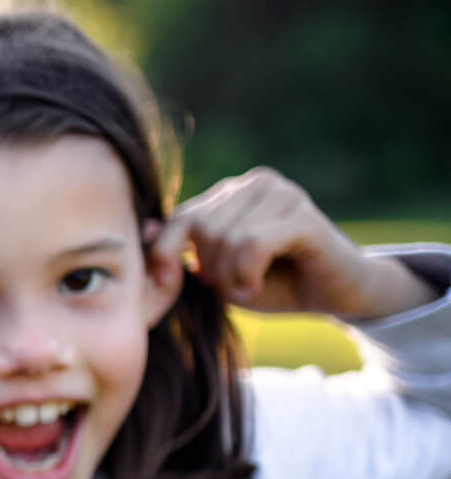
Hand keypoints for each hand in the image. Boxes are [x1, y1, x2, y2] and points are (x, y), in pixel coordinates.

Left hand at [150, 167, 436, 320]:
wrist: (335, 294)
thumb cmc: (274, 283)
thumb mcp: (219, 274)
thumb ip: (184, 253)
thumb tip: (143, 229)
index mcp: (231, 193)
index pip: (181, 216)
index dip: (164, 252)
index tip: (166, 283)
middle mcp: (255, 184)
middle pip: (201, 229)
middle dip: (208, 270)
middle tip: (230, 287)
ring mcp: (282, 193)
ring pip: (225, 238)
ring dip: (229, 276)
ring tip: (247, 286)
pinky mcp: (302, 214)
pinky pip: (252, 244)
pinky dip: (246, 273)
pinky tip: (255, 285)